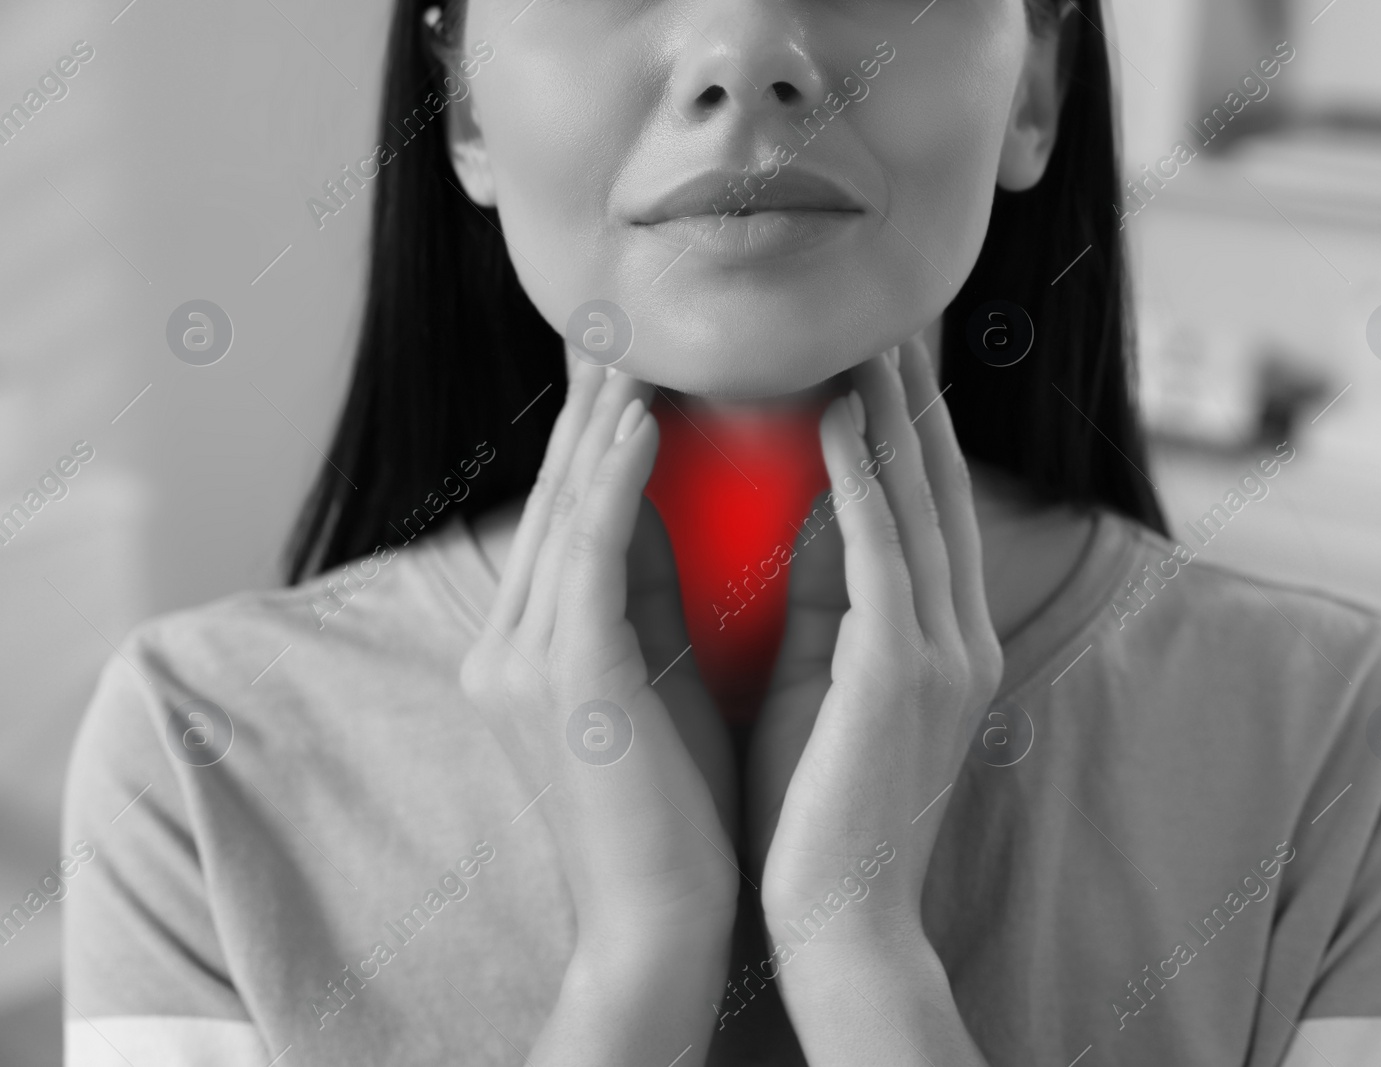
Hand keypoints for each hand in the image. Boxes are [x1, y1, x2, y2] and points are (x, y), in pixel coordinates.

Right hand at [459, 360, 737, 953]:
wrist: (661, 918)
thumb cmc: (674, 802)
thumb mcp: (653, 672)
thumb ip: (646, 588)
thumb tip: (668, 496)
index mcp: (530, 643)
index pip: (569, 510)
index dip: (595, 426)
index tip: (630, 354)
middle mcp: (508, 641)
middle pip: (557, 492)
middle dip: (591, 399)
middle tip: (623, 312)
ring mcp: (522, 657)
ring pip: (568, 508)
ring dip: (605, 415)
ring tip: (637, 337)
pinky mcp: (560, 677)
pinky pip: (588, 554)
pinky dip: (613, 479)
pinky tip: (639, 417)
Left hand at [751, 335, 1002, 945]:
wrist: (837, 917)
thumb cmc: (816, 804)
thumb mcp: (826, 681)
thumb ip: (827, 598)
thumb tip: (806, 512)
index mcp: (945, 641)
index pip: (930, 509)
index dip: (913, 426)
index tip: (882, 355)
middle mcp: (961, 634)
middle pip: (940, 485)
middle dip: (915, 395)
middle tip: (888, 311)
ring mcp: (943, 650)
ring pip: (920, 500)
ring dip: (893, 409)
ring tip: (864, 331)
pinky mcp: (904, 670)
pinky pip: (884, 548)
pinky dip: (863, 473)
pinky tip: (842, 412)